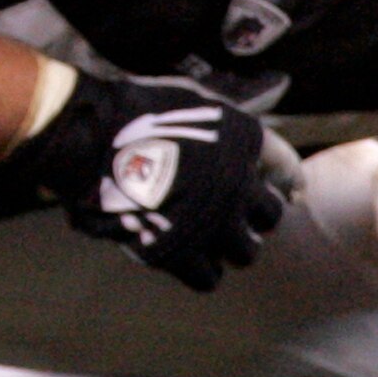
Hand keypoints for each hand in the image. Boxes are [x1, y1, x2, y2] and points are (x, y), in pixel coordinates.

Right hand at [3, 70, 297, 290]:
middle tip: (232, 214)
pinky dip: (201, 270)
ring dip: (231, 247)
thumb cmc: (133, 110)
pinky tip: (187, 257)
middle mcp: (238, 186)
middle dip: (254, 216)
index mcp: (245, 142)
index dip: (287, 180)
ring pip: (245, 253)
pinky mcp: (179, 252)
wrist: (88, 137)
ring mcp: (211, 222)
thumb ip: (225, 123)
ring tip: (210, 239)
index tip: (288, 191)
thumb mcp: (192, 99)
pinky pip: (208, 278)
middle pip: (270, 216)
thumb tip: (247, 147)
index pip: (287, 168)